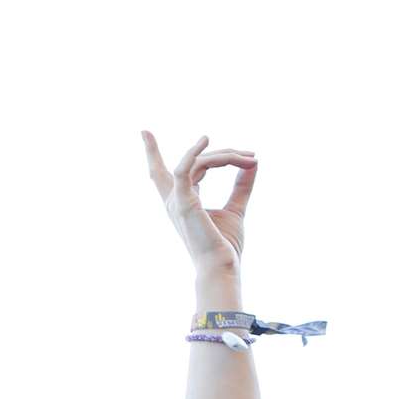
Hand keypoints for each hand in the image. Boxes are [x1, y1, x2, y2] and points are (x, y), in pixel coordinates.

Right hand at [142, 132, 257, 275]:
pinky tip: (207, 141)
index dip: (153, 152)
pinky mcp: (183, 201)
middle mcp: (174, 200)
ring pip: (197, 163)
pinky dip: (195, 152)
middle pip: (185, 164)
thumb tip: (254, 163)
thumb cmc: (225, 245)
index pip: (168, 173)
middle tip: (248, 154)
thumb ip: (241, 185)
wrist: (221, 266)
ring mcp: (176, 201)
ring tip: (250, 159)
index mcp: (182, 202)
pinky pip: (185, 168)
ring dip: (225, 157)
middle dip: (186, 149)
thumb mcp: (236, 208)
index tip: (143, 132)